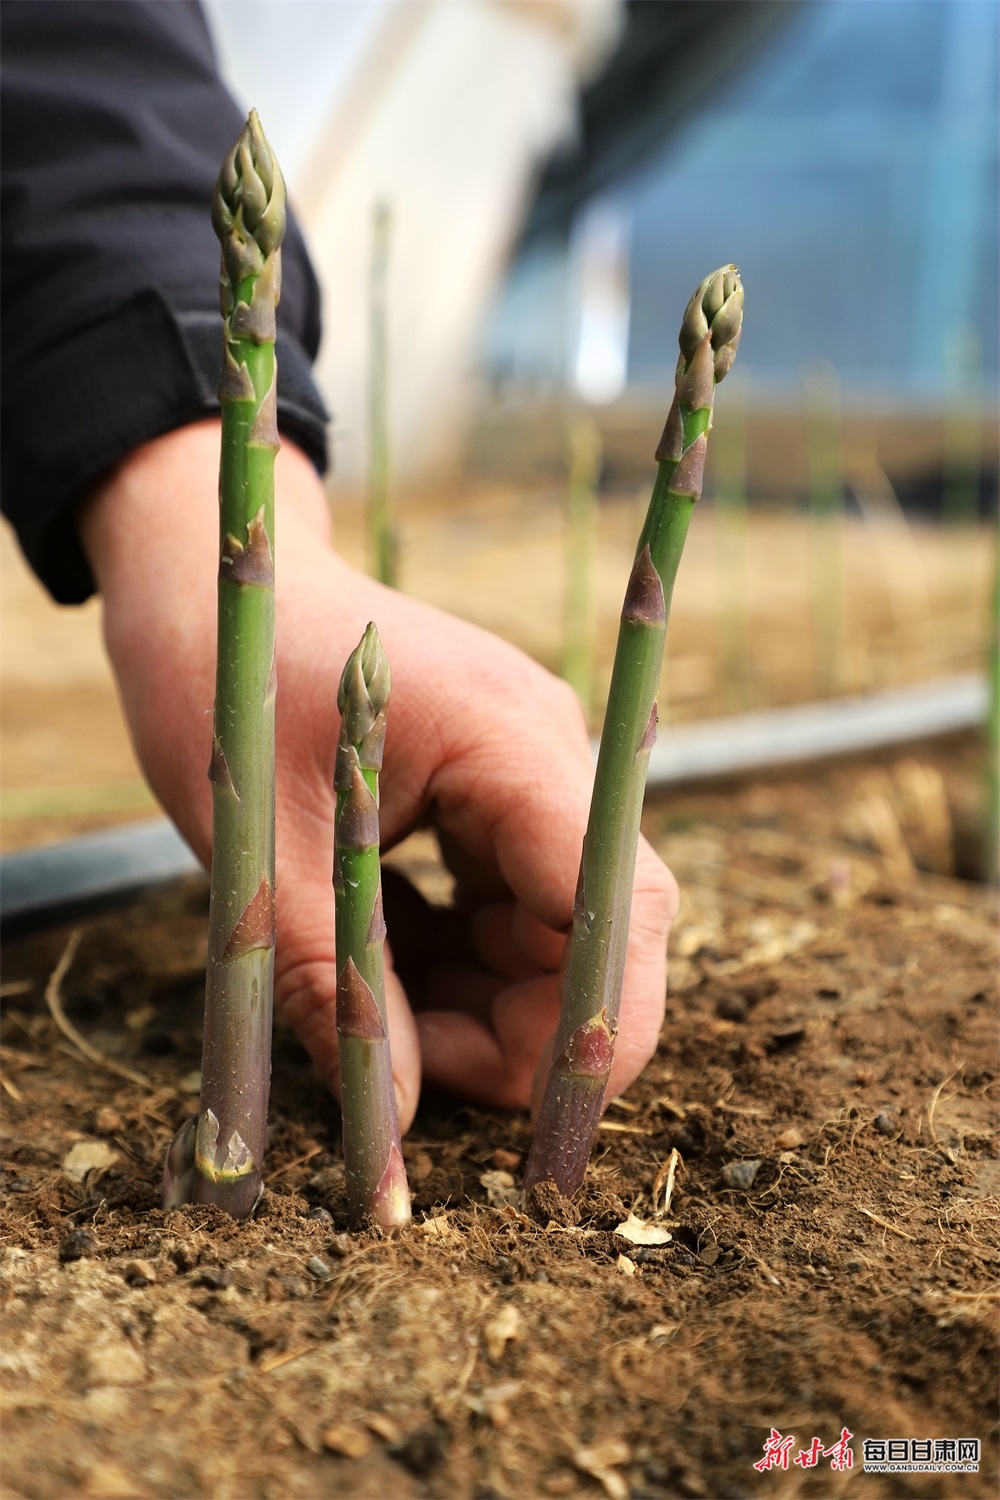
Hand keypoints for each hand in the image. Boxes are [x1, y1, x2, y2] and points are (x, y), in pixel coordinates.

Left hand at [79, 422, 677, 1130]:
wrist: (220, 581)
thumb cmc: (222, 676)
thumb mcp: (258, 843)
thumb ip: (332, 977)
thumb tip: (397, 1115)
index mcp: (506, 736)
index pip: (616, 899)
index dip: (593, 1023)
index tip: (522, 1117)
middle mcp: (543, 753)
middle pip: (603, 929)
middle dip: (528, 1026)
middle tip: (410, 1067)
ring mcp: (525, 773)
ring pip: (561, 930)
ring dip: (491, 1001)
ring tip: (376, 1012)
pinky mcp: (495, 795)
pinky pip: (514, 906)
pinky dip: (463, 961)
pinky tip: (387, 966)